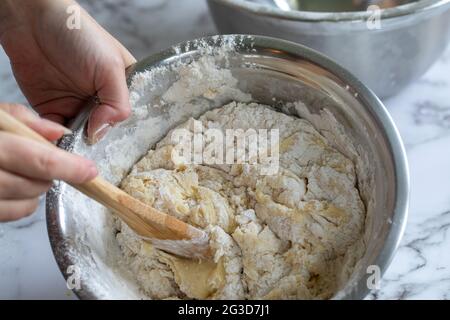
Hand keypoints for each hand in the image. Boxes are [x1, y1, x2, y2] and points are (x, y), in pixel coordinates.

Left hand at [0, 0, 135, 143]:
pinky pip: (59, 134)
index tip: (125, 147)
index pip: (132, 118)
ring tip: (80, 147)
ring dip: (81, 144)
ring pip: (84, 137)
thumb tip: (102, 132)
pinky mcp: (54, 111)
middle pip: (108, 132)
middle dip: (103, 142)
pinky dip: (59, 140)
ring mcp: (78, 107)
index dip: (129, 134)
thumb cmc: (79, 35)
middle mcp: (102, 100)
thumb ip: (117, 103)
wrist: (33, 23)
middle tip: (99, 149)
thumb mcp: (110, 67)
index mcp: (123, 89)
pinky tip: (62, 140)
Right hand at [0, 103, 97, 220]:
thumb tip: (59, 134)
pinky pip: (8, 215)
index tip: (89, 171)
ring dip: (36, 190)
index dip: (68, 167)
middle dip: (50, 176)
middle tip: (50, 163)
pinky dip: (21, 204)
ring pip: (23, 204)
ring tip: (26, 172)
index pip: (35, 158)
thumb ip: (23, 119)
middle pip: (32, 184)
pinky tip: (13, 187)